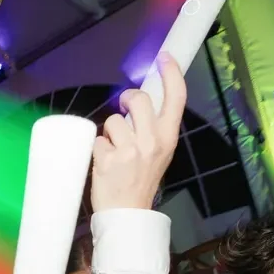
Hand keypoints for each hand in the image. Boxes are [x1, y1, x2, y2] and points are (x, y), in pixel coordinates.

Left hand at [90, 53, 186, 211]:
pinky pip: (98, 140)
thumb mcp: (159, 154)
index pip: (176, 98)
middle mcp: (152, 141)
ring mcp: (130, 150)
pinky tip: (104, 163)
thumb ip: (153, 128)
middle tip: (124, 107)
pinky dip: (97, 149)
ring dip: (109, 132)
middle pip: (139, 99)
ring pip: (113, 120)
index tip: (164, 58)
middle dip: (127, 98)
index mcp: (168, 138)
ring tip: (114, 151)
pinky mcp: (108, 159)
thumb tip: (139, 102)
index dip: (171, 74)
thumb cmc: (141, 182)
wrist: (128, 215)